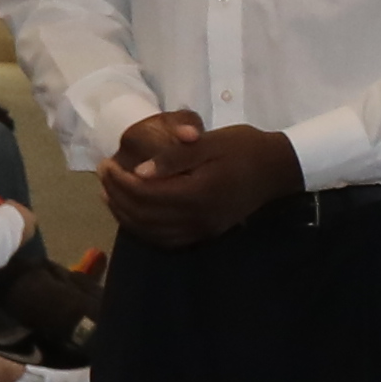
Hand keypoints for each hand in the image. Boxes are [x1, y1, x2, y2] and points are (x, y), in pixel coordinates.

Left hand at [101, 115, 298, 244]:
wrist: (277, 169)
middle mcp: (197, 218)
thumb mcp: (209, 142)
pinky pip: (167, 239)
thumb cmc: (243, 148)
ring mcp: (202, 229)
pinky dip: (144, 230)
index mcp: (197, 193)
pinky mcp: (205, 233)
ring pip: (152, 231)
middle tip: (103, 175)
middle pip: (144, 215)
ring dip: (126, 215)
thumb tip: (139, 172)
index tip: (107, 163)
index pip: (146, 194)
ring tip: (109, 195)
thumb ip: (174, 157)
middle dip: (117, 196)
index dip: (121, 181)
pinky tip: (134, 216)